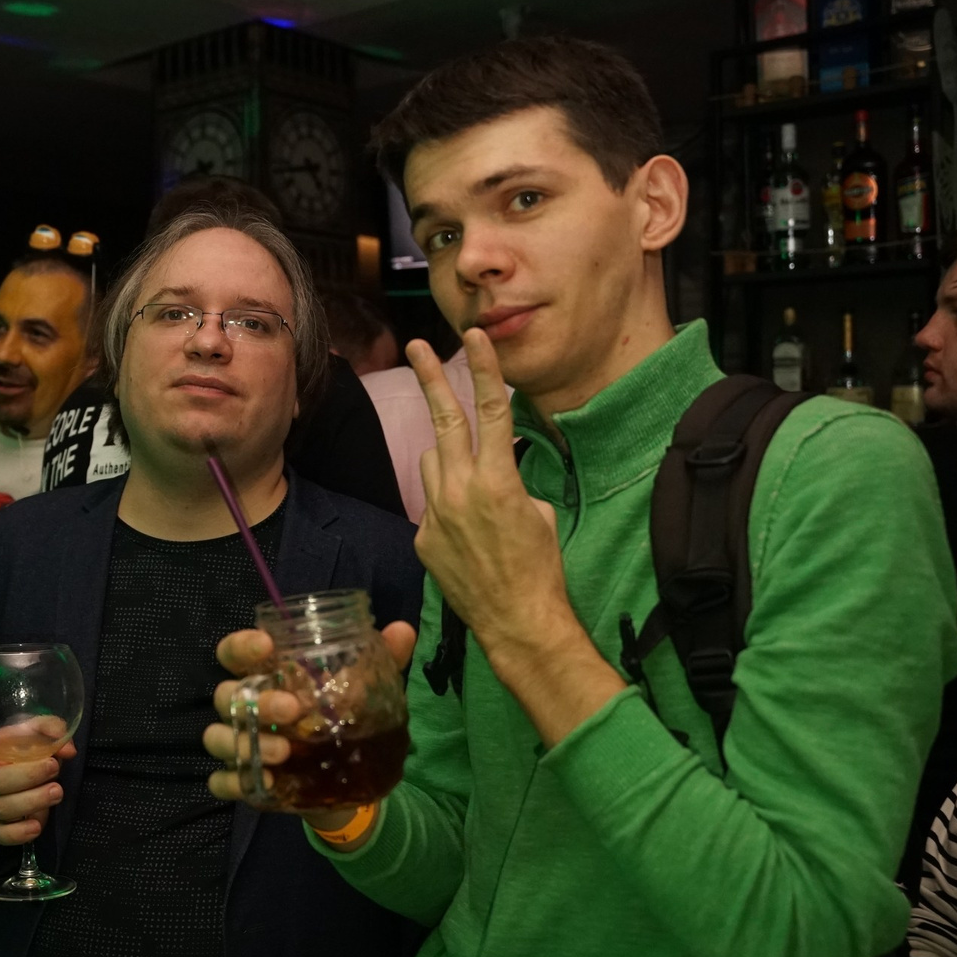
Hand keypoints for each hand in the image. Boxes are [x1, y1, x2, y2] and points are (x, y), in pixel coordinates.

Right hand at [0, 731, 77, 846]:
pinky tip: (36, 825)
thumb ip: (54, 730)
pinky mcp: (2, 826)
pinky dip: (18, 833)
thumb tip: (67, 751)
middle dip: (28, 775)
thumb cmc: (35, 750)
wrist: (39, 775)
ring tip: (57, 791)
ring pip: (2, 808)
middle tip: (53, 767)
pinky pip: (0, 835)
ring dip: (33, 800)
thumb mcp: (44, 732)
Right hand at [201, 622, 416, 829]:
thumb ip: (382, 661)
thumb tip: (403, 630)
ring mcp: (240, 745)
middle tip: (294, 709)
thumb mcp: (366, 690)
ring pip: (218, 737)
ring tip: (285, 751)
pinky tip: (268, 782)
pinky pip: (221, 781)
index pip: (234, 654)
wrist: (348, 779)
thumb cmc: (343, 720)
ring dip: (245, 742)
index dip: (241, 646)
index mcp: (265, 677)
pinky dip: (236, 782)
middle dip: (257, 701)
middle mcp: (245, 708)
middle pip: (226, 696)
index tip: (267, 645)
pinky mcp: (244, 781)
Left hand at [407, 331, 623, 744]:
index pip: (492, 410)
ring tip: (473, 488)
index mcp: (497, 479)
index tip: (474, 336)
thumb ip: (510, 481)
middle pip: (444, 419)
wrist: (516, 620)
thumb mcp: (538, 512)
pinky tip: (468, 538)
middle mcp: (460, 490)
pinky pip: (431, 505)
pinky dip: (447, 508)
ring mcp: (436, 514)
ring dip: (448, 460)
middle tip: (416, 346)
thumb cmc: (540, 566)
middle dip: (430, 377)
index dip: (484, 369)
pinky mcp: (423, 538)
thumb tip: (497, 471)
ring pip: (433, 462)